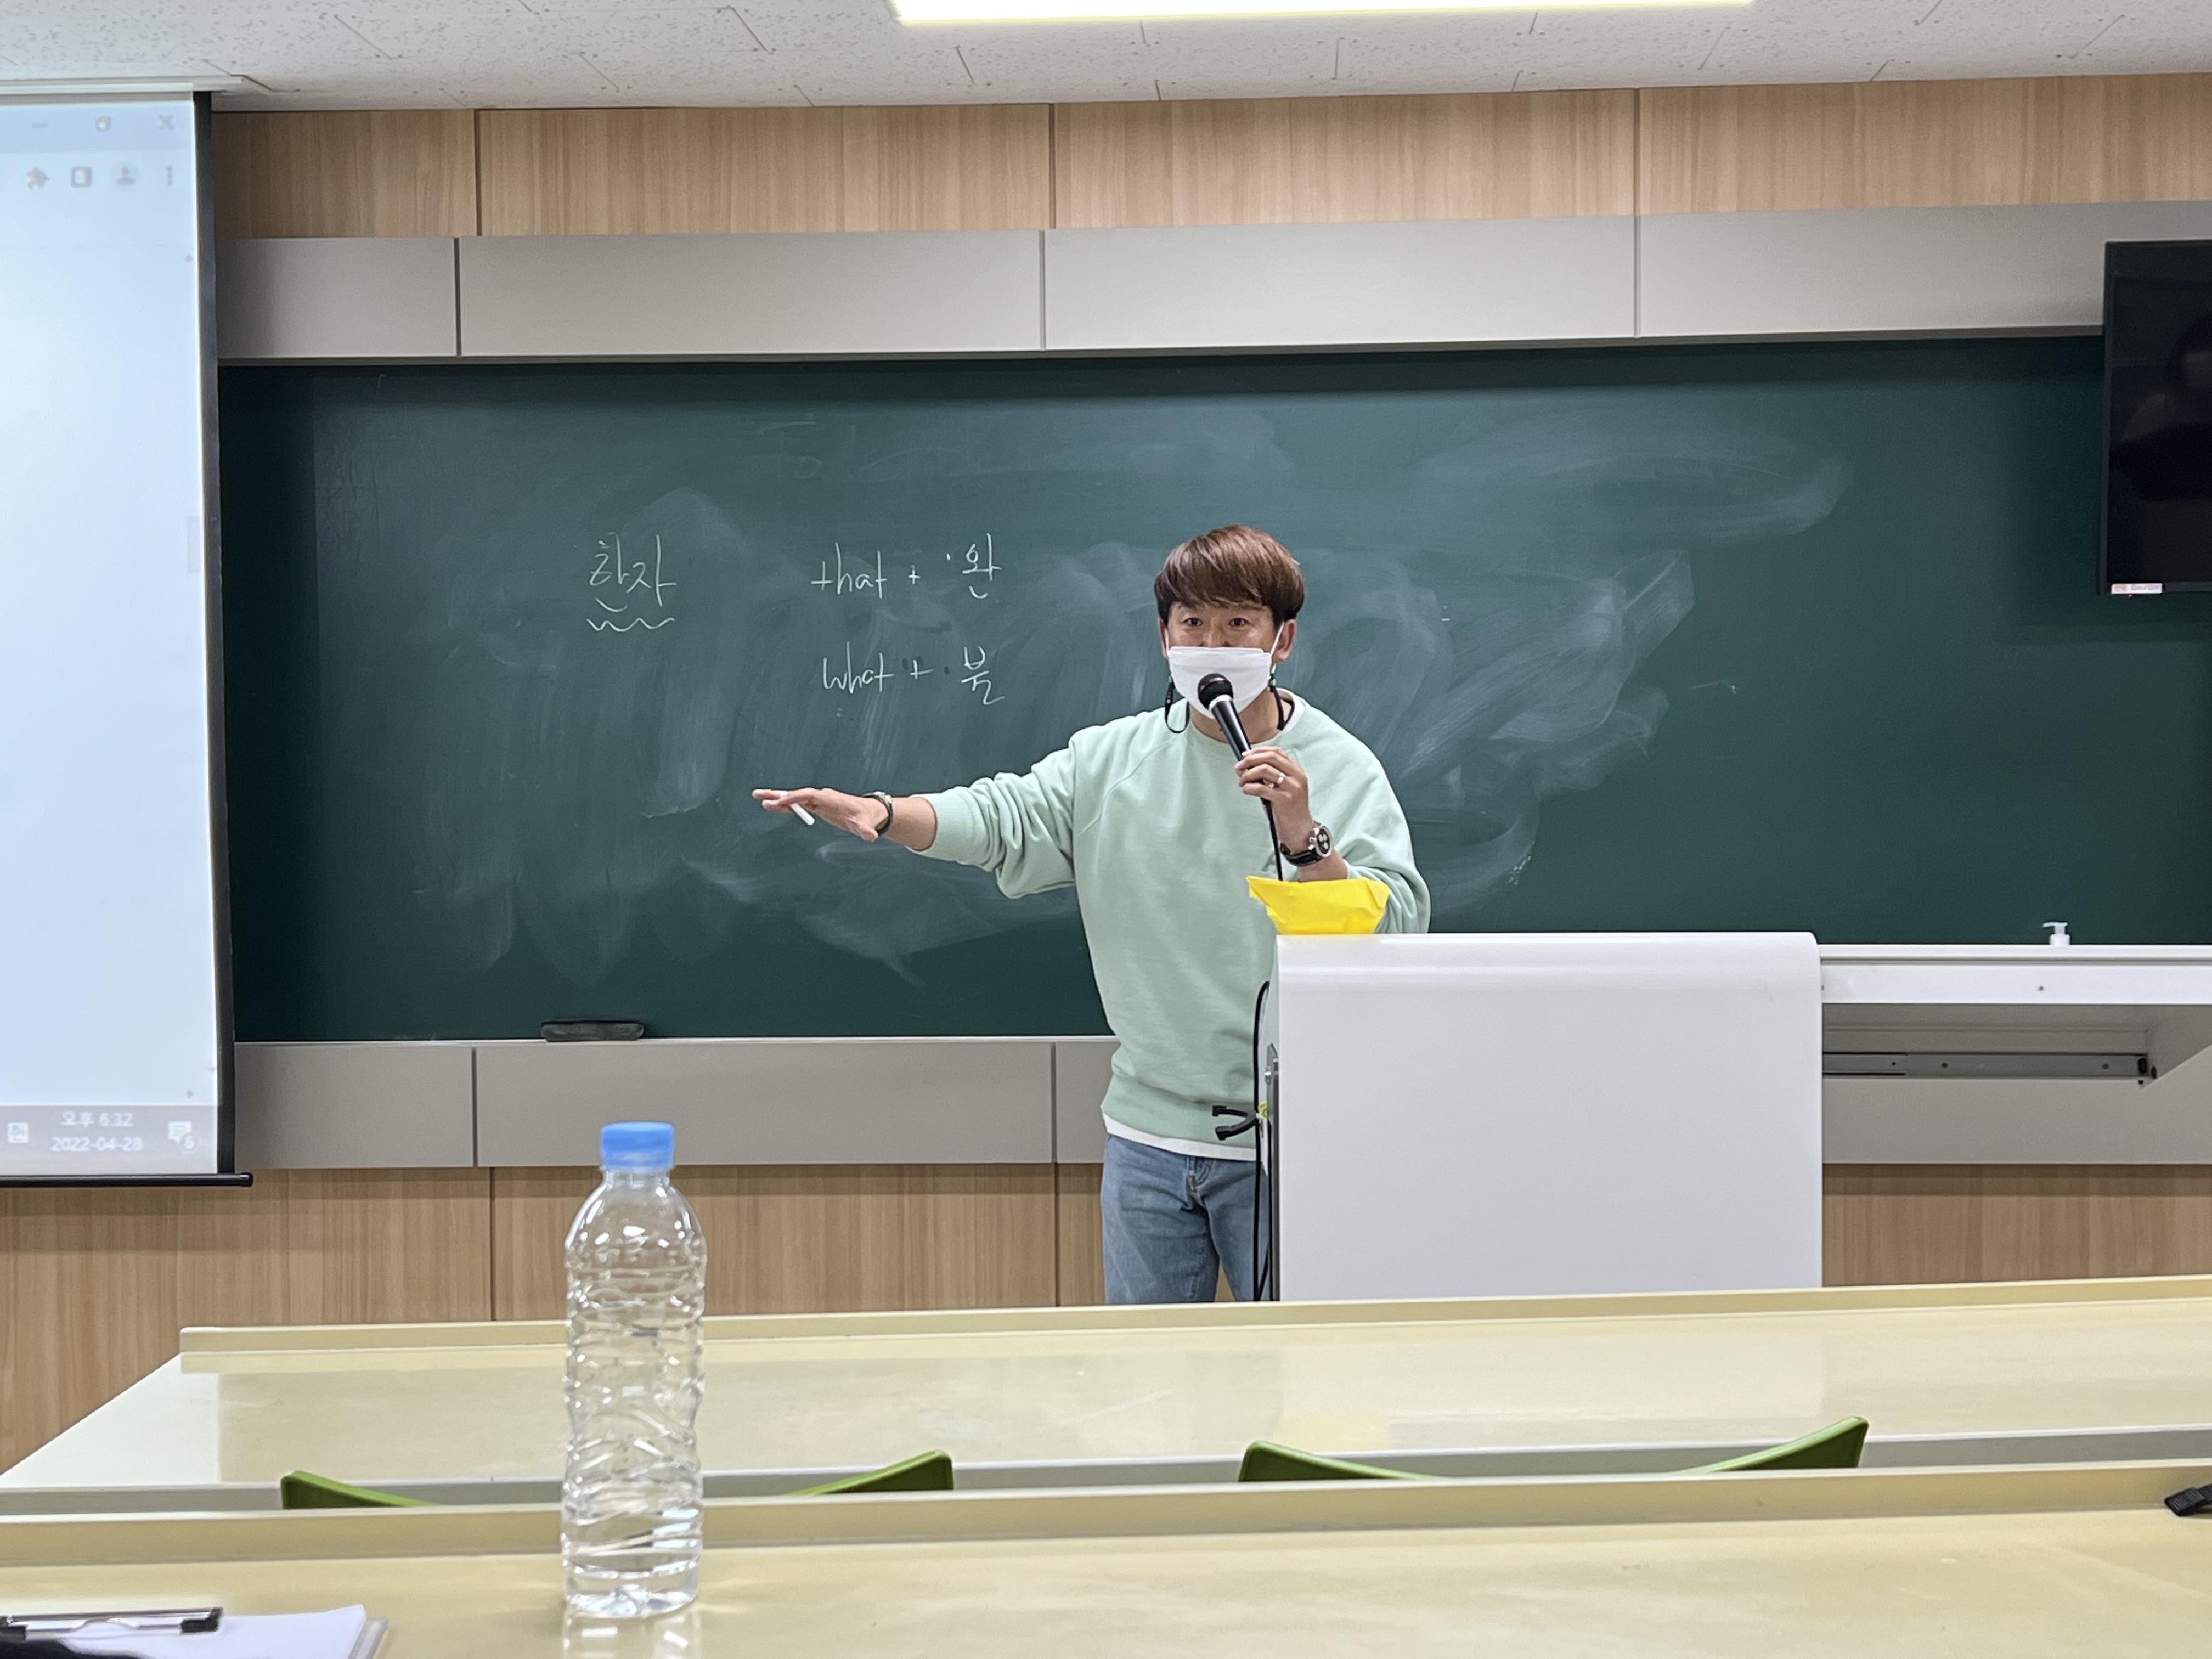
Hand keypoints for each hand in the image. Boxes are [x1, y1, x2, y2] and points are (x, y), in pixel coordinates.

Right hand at [752, 787, 886, 840]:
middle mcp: (822, 796)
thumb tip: (871, 836)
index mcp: (831, 799)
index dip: (796, 797)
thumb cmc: (866, 818)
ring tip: (759, 798)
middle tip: (761, 795)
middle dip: (779, 795)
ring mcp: (818, 800)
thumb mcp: (866, 825)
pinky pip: (797, 804)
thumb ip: (866, 831)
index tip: (782, 800)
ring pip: (795, 798)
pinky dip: (785, 805)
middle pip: (798, 794)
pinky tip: (771, 806)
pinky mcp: (816, 806)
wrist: (869, 812)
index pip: (811, 795)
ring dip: (778, 799)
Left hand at [1236, 746, 1312, 847]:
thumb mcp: (1283, 789)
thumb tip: (1246, 767)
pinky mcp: (1284, 800)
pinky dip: (1249, 787)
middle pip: (1270, 758)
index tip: (1245, 755)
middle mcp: (1296, 777)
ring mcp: (1292, 788)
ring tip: (1242, 782)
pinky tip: (1246, 790)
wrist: (1300, 831)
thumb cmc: (1289, 811)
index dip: (1258, 751)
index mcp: (1297, 772)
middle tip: (1239, 767)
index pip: (1277, 752)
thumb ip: (1269, 776)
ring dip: (1248, 774)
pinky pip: (1261, 788)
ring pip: (1265, 770)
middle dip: (1250, 760)